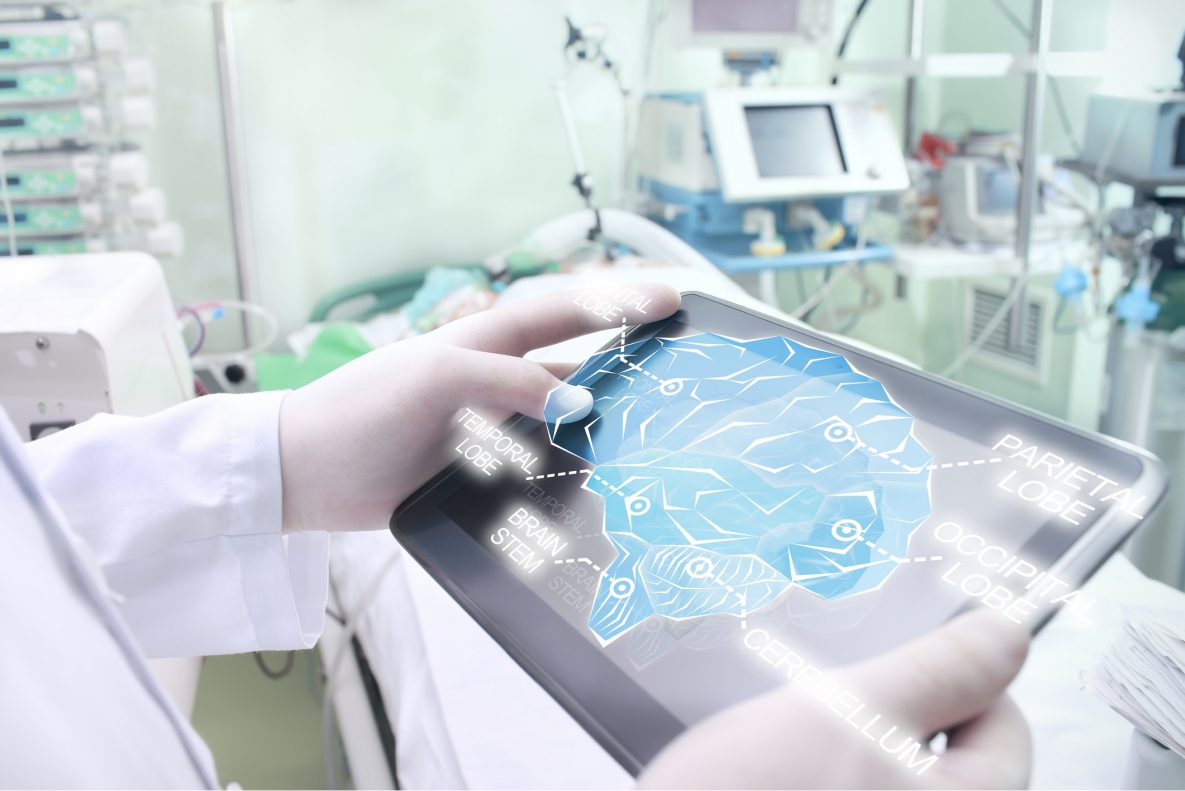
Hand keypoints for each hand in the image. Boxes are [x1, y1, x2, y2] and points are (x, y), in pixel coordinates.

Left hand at [278, 284, 680, 532]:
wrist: (307, 474)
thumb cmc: (363, 408)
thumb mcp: (437, 377)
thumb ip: (509, 382)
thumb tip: (579, 403)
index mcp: (484, 343)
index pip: (564, 313)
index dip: (617, 303)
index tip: (670, 301)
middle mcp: (495, 384)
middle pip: (575, 369)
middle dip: (626, 366)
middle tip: (680, 373)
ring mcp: (490, 431)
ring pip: (563, 424)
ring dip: (603, 426)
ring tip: (653, 435)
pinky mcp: (480, 476)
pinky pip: (539, 471)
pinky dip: (570, 474)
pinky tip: (599, 486)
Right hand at [639, 608, 1031, 788]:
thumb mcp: (851, 712)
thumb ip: (940, 672)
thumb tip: (1010, 635)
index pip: (1006, 729)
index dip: (956, 675)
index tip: (898, 653)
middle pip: (941, 759)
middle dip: (885, 710)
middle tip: (826, 693)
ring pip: (879, 774)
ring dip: (839, 742)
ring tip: (782, 733)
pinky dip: (810, 775)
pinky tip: (763, 767)